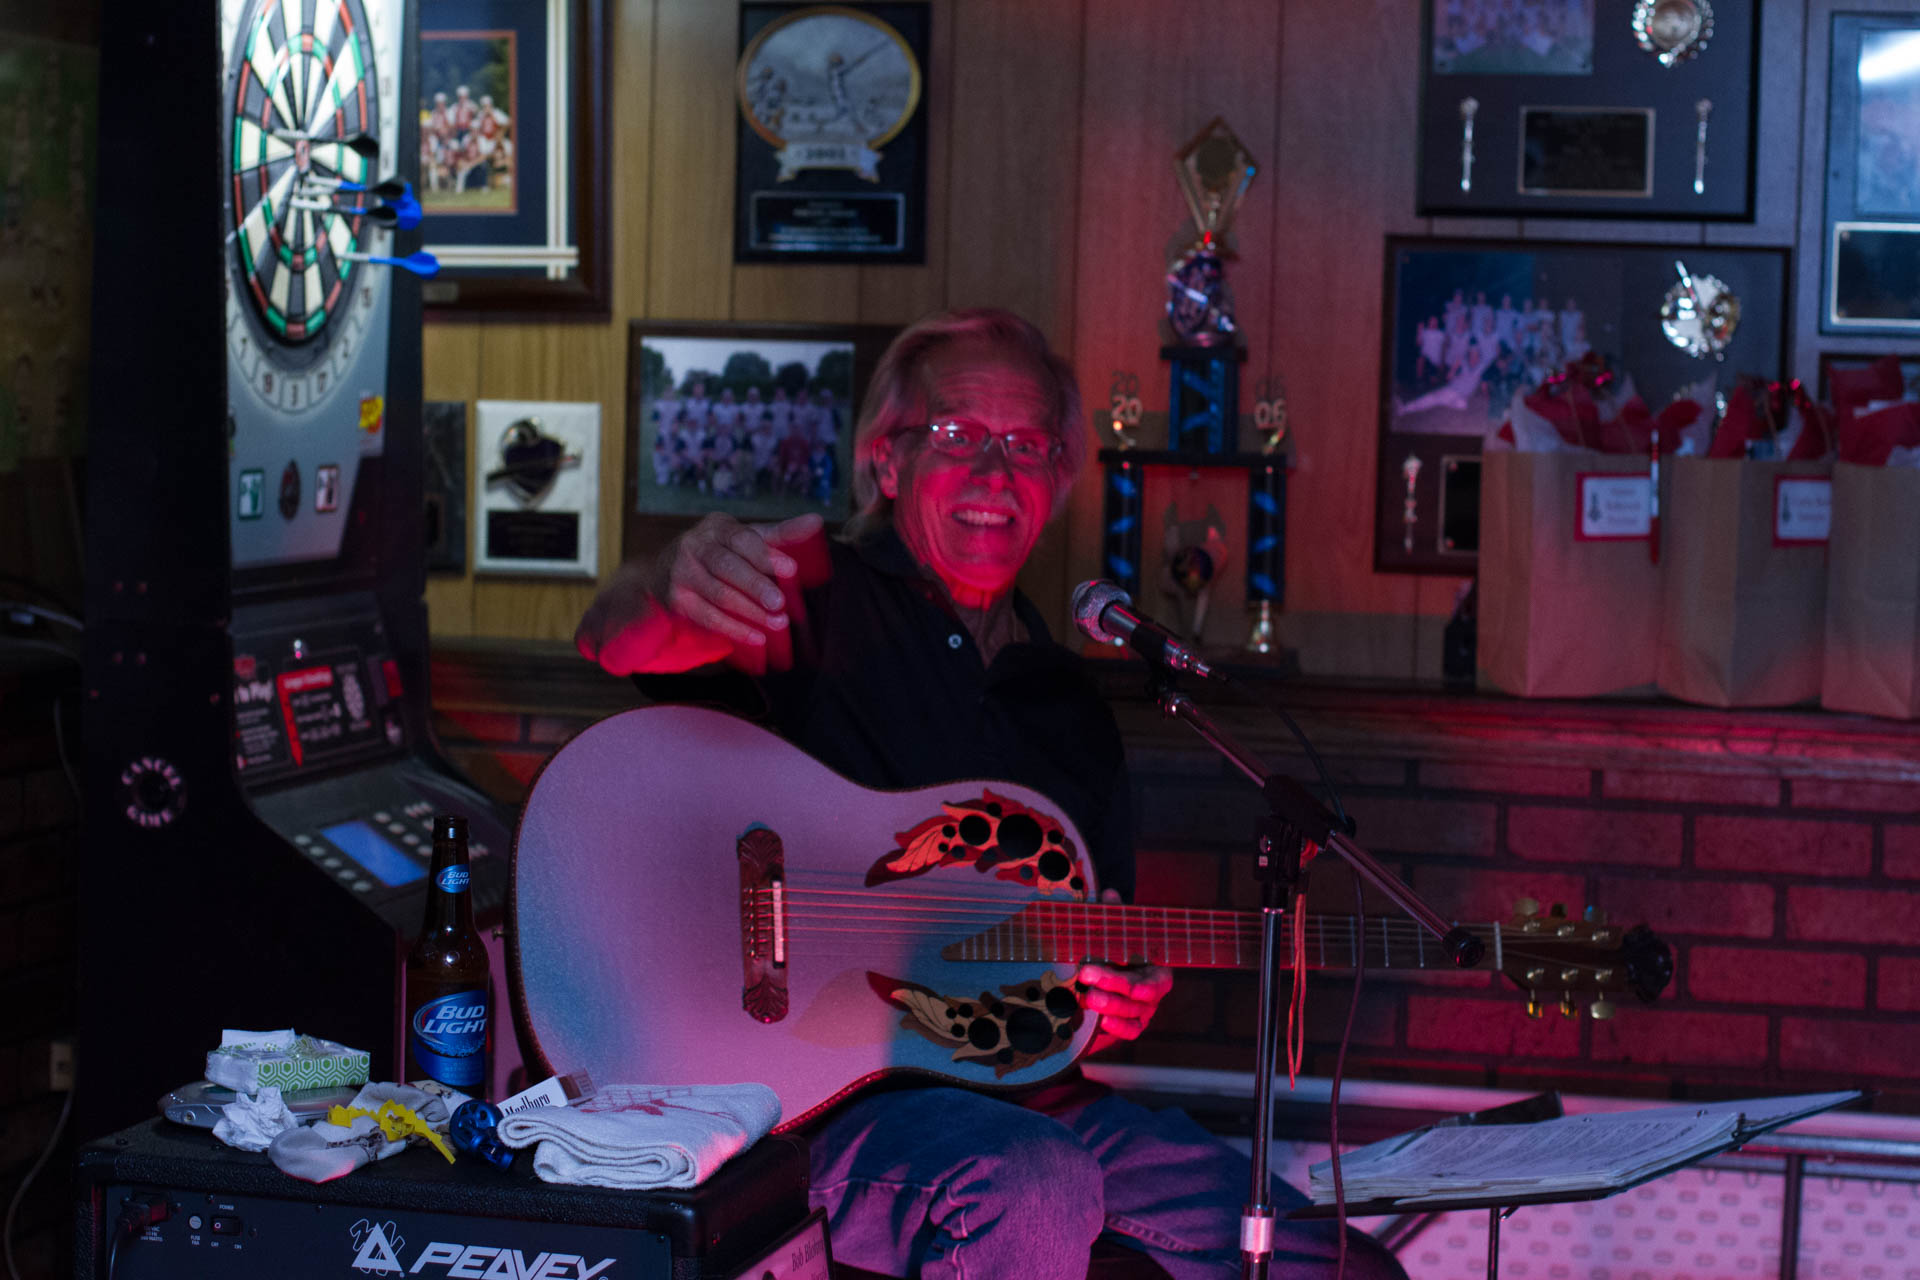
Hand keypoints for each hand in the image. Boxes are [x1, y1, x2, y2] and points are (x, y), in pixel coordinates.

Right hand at [576, 512, 823, 674]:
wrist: (665, 570)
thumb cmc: (718, 552)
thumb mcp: (744, 538)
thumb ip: (779, 534)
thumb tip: (815, 521)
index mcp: (717, 527)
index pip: (743, 539)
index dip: (767, 555)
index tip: (792, 569)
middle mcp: (694, 546)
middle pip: (727, 566)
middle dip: (756, 586)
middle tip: (781, 604)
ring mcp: (682, 573)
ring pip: (718, 594)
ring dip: (750, 612)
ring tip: (779, 623)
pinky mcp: (677, 600)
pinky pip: (707, 617)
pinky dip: (733, 629)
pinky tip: (756, 637)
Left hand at [1077, 890, 1173, 1056]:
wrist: (1118, 969)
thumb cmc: (1122, 949)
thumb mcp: (1120, 932)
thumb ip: (1116, 916)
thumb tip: (1109, 894)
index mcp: (1157, 970)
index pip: (1156, 983)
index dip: (1142, 987)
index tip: (1123, 984)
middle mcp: (1153, 993)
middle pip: (1137, 997)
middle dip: (1111, 987)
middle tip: (1085, 976)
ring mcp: (1143, 1011)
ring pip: (1132, 1014)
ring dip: (1109, 1007)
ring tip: (1087, 999)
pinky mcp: (1132, 1024)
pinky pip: (1130, 1032)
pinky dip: (1117, 1029)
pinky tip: (1101, 1023)